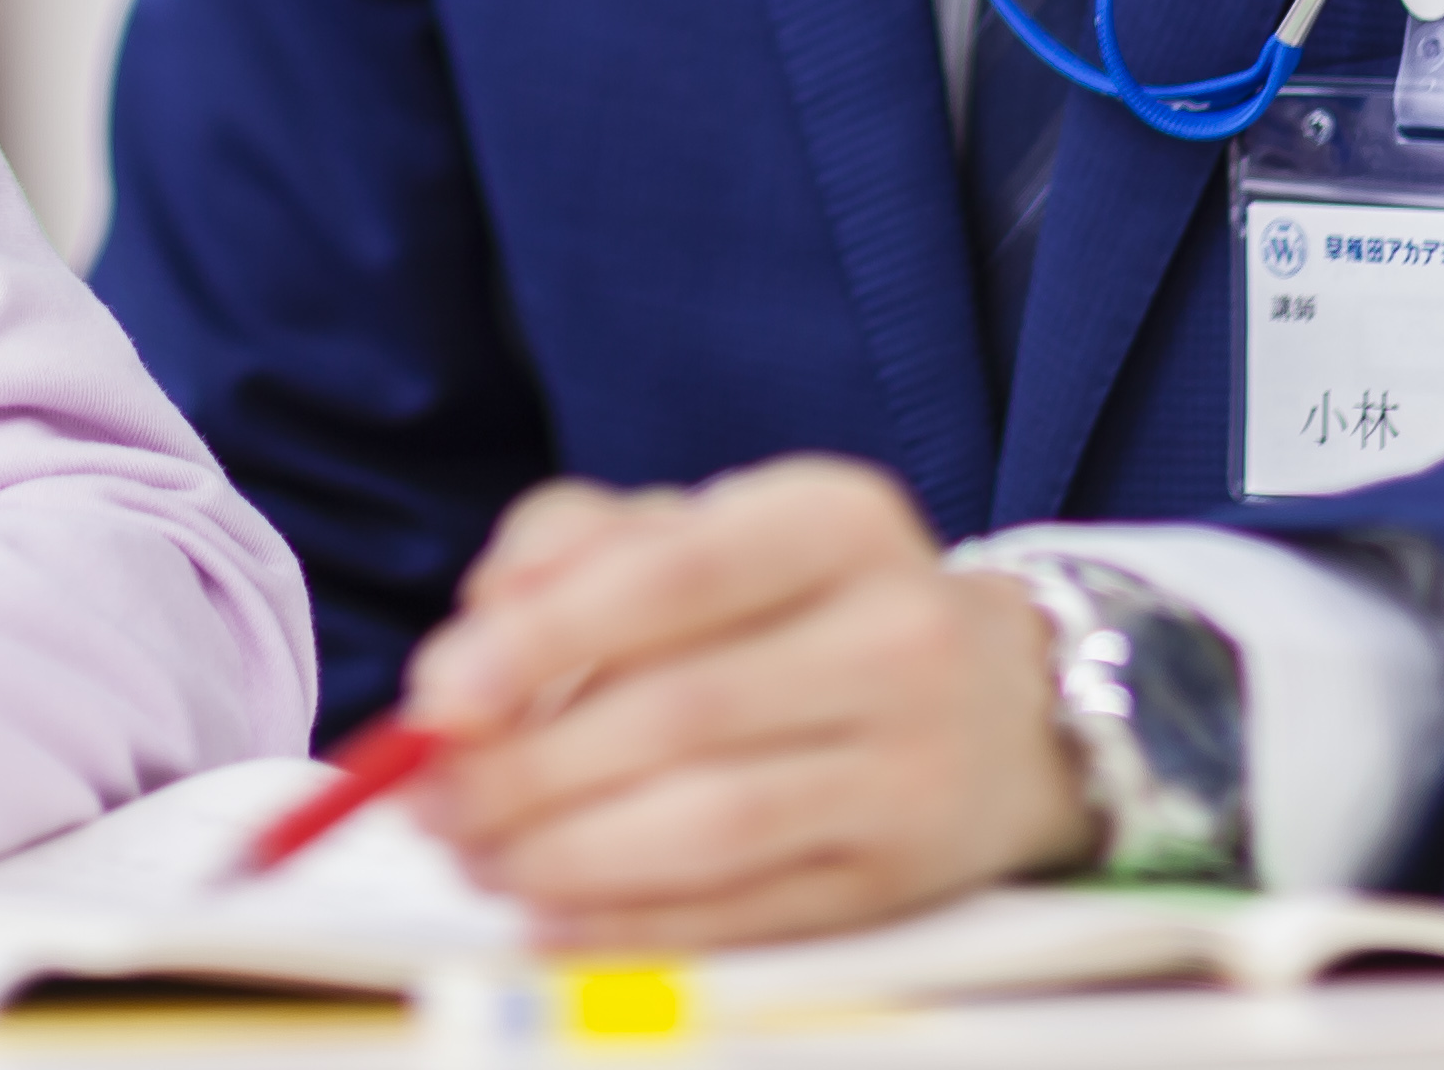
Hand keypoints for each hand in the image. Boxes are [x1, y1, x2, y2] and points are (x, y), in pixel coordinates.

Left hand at [392, 458, 1096, 947]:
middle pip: (681, 713)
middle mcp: (896, 635)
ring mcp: (912, 767)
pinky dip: (627, 922)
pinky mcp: (902, 878)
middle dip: (529, 768)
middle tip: (434, 796)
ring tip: (478, 854)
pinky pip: (743, 912)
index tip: (441, 695)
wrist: (1009, 705)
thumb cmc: (813, 605)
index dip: (543, 638)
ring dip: (564, 853)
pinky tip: (549, 912)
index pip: (675, 578)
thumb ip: (581, 546)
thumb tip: (475, 627)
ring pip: (710, 824)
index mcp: (837, 520)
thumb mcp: (718, 529)